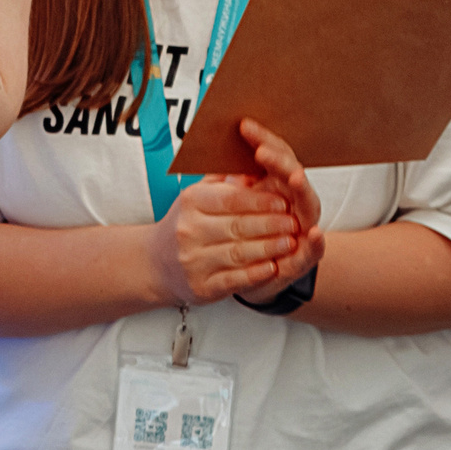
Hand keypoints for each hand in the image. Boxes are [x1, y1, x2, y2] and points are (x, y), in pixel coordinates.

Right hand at [148, 165, 309, 306]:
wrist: (157, 263)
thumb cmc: (186, 225)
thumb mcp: (198, 197)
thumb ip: (224, 181)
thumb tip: (252, 164)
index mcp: (190, 202)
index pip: (231, 199)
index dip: (261, 201)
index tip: (284, 202)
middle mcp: (188, 230)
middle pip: (239, 226)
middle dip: (272, 224)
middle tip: (294, 223)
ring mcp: (193, 259)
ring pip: (240, 252)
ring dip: (269, 248)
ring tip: (290, 243)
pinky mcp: (201, 285)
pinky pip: (234, 279)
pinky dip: (256, 274)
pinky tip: (272, 268)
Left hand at [232, 118, 326, 305]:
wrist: (243, 273)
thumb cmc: (237, 231)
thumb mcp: (230, 202)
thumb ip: (227, 178)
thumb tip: (211, 146)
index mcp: (276, 185)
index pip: (273, 155)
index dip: (262, 140)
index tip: (244, 126)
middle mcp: (295, 203)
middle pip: (292, 174)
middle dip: (279, 161)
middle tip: (262, 149)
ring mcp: (303, 228)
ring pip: (307, 204)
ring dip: (301, 189)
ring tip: (294, 176)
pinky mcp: (303, 259)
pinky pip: (313, 251)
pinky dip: (316, 243)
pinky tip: (314, 234)